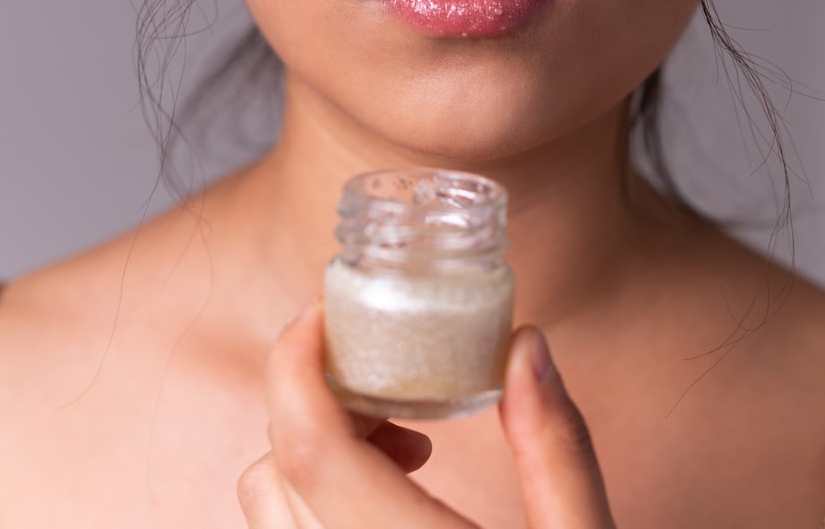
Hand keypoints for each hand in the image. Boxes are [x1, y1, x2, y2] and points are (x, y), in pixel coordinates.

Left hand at [238, 301, 615, 527]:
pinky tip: (391, 501)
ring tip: (405, 447)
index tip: (321, 316)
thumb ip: (557, 446)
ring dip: (315, 452)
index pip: (308, 449)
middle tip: (398, 388)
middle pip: (275, 469)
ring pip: (268, 509)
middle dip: (320, 402)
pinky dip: (315, 497)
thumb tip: (525, 345)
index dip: (295, 365)